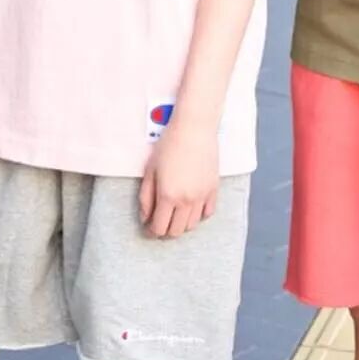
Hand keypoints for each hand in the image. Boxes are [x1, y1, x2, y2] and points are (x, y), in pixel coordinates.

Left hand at [138, 116, 218, 237]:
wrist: (194, 128)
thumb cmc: (169, 144)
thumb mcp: (150, 170)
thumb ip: (146, 197)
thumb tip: (145, 218)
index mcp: (168, 196)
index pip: (159, 228)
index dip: (152, 231)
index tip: (149, 227)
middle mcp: (186, 200)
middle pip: (176, 231)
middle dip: (166, 230)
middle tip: (160, 221)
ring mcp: (202, 196)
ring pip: (192, 225)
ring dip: (182, 224)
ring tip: (175, 213)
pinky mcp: (213, 189)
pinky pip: (207, 212)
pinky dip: (199, 214)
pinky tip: (191, 205)